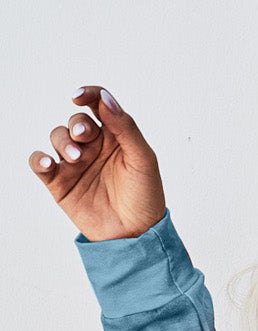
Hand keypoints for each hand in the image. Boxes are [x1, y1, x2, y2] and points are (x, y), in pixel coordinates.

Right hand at [28, 85, 165, 241]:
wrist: (136, 235)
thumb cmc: (145, 197)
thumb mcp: (143, 159)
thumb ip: (126, 127)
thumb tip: (105, 98)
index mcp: (116, 136)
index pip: (98, 105)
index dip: (88, 95)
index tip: (79, 97)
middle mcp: (94, 146)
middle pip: (76, 121)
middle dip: (78, 125)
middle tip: (84, 138)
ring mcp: (75, 163)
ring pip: (57, 137)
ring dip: (62, 141)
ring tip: (76, 158)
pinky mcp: (60, 183)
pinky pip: (40, 163)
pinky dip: (39, 159)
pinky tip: (49, 164)